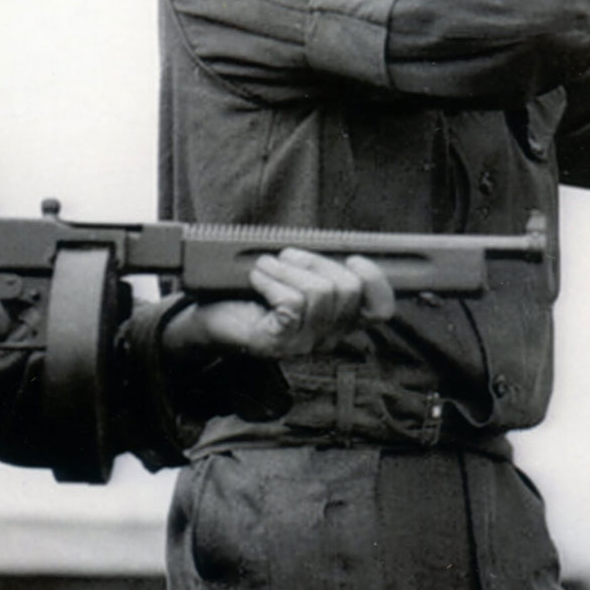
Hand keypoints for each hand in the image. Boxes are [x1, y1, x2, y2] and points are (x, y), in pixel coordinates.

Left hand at [165, 250, 395, 360]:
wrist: (210, 320)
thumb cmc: (251, 295)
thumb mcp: (292, 277)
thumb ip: (318, 268)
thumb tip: (334, 245)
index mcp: (337, 321)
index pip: (379, 309)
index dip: (376, 280)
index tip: (354, 258)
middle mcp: (327, 338)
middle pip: (348, 290)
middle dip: (316, 261)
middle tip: (287, 256)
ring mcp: (303, 344)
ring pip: (319, 293)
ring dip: (288, 269)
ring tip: (265, 266)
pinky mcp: (279, 343)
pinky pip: (291, 302)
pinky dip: (272, 281)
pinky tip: (257, 278)